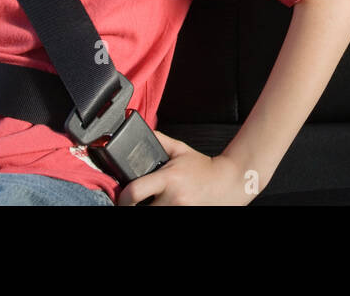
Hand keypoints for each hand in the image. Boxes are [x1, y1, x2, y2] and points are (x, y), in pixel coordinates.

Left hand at [114, 130, 255, 205]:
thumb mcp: (180, 150)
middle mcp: (173, 198)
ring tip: (152, 202)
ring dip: (149, 210)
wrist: (226, 183)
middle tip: (135, 202)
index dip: (123, 198)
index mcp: (168, 178)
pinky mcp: (185, 216)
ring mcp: (179, 210)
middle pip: (141, 210)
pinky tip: (164, 205)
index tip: (122, 197)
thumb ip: (160, 140)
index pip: (135, 192)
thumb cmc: (202, 167)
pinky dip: (161, 211)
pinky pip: (166, 217)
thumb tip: (140, 131)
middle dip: (135, 207)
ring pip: (153, 215)